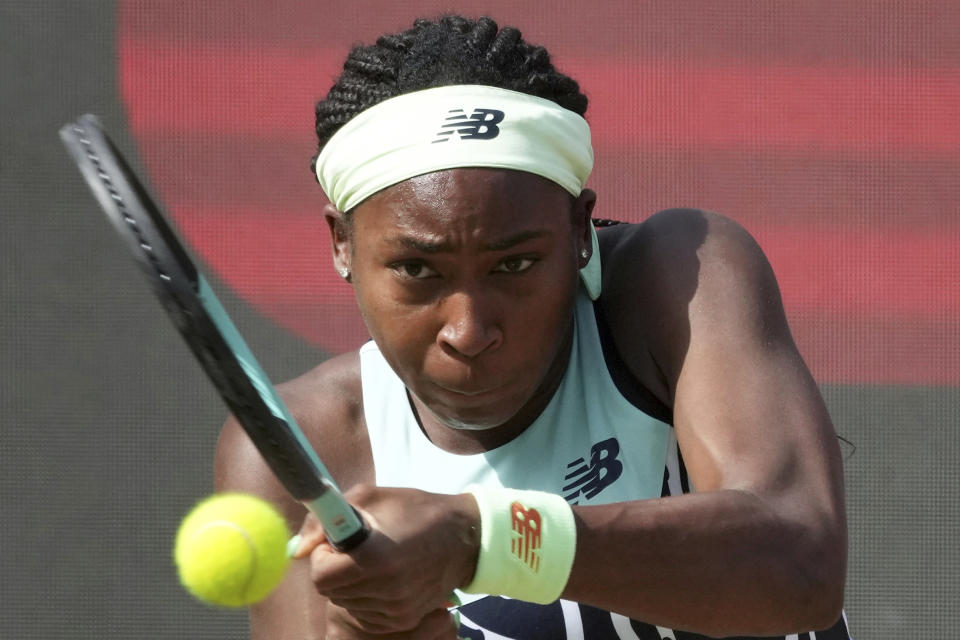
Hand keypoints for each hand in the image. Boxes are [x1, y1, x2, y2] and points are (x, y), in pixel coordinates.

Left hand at [294, 485, 479, 633]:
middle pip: (331, 592)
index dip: (323, 558)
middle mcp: (385, 589)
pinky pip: (365, 614)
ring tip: (375, 561)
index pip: (320, 577)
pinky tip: (385, 577)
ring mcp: (395, 609)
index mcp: (375, 557)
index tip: (338, 543)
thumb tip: (296, 550)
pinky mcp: (403, 620)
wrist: (463, 537)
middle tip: (356, 550)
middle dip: (335, 569)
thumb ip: (325, 519)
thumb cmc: (414, 509)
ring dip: (351, 584)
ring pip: (346, 603)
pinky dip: (367, 597)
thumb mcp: (370, 497)